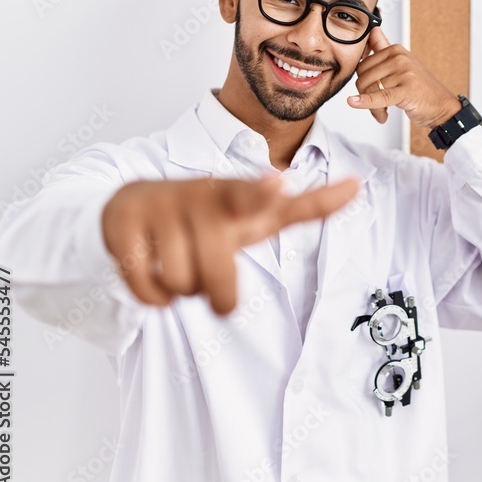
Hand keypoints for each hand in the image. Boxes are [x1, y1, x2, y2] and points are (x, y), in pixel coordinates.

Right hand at [101, 175, 358, 314]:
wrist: (131, 205)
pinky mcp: (123, 223)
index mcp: (234, 195)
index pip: (251, 195)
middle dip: (219, 293)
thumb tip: (357, 187)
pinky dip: (154, 295)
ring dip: (184, 289)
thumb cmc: (209, 215)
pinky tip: (155, 274)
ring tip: (181, 263)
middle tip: (213, 284)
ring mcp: (158, 206)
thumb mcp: (255, 213)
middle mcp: (198, 196)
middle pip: (216, 271)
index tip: (279, 185)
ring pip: (182, 281)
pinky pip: (146, 286)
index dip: (263, 194)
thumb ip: (305, 206)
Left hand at [347, 27, 461, 127]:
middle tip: (378, 106)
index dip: (363, 82)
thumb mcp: (402, 64)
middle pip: (363, 78)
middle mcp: (399, 59)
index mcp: (396, 50)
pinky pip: (379, 97)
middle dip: (366, 96)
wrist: (442, 107)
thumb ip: (384, 47)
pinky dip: (365, 102)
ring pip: (370, 91)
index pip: (362, 66)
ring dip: (373, 108)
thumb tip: (373, 30)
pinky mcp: (406, 90)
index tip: (372, 92)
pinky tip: (354, 103)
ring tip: (383, 112)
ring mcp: (404, 73)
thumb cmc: (421, 89)